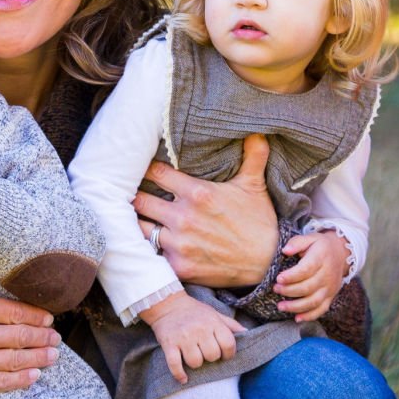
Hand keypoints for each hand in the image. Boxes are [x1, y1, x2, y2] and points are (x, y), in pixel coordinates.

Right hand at [0, 270, 60, 398]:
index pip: (15, 311)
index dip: (36, 315)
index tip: (48, 318)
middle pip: (21, 336)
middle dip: (43, 336)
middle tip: (56, 337)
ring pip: (16, 360)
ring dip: (39, 358)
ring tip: (52, 356)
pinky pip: (1, 382)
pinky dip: (21, 380)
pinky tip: (33, 376)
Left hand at [135, 133, 276, 287]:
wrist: (267, 263)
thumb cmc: (258, 222)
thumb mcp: (254, 186)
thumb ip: (252, 156)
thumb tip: (257, 132)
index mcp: (198, 193)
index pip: (156, 173)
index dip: (146, 170)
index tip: (141, 169)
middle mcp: (184, 217)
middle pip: (140, 200)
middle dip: (135, 195)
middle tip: (130, 193)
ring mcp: (179, 244)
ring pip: (140, 228)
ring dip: (137, 221)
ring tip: (134, 217)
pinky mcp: (179, 266)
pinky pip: (151, 254)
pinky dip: (147, 248)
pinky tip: (147, 242)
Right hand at [141, 292, 245, 383]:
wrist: (168, 304)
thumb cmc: (195, 311)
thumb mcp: (215, 313)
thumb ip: (231, 324)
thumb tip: (248, 333)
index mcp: (213, 322)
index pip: (228, 344)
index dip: (229, 354)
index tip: (224, 355)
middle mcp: (199, 329)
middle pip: (212, 356)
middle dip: (211, 357)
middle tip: (205, 352)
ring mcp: (183, 337)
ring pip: (196, 362)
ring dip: (196, 364)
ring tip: (193, 356)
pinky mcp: (169, 343)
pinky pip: (175, 365)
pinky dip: (179, 374)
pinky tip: (183, 378)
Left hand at [273, 231, 348, 321]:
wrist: (341, 252)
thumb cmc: (320, 246)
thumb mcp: (310, 238)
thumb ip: (297, 242)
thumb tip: (285, 250)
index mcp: (321, 258)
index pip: (306, 270)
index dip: (292, 276)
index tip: (278, 278)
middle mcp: (327, 275)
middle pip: (308, 287)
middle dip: (289, 291)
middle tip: (276, 289)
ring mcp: (330, 287)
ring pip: (314, 301)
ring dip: (296, 307)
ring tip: (281, 306)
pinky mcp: (331, 296)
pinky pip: (321, 309)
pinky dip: (310, 316)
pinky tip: (297, 318)